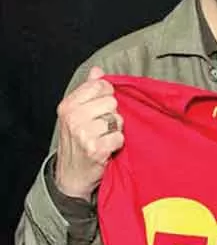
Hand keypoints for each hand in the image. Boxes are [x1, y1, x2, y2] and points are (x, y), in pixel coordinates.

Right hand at [54, 67, 123, 198]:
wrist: (72, 174)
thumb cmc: (78, 141)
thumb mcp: (77, 113)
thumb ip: (88, 90)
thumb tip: (97, 70)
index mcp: (68, 105)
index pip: (99, 85)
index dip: (108, 95)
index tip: (102, 107)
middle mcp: (73, 117)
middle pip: (112, 102)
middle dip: (113, 114)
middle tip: (103, 127)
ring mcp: (83, 133)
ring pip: (118, 119)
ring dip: (116, 130)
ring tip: (104, 137)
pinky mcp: (95, 149)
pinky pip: (119, 136)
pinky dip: (117, 143)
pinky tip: (108, 148)